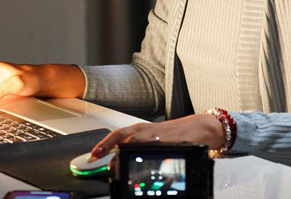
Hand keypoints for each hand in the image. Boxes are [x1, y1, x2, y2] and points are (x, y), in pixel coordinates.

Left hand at [89, 114, 224, 159]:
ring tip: (112, 163)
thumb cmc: (174, 134)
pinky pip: (153, 148)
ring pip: (135, 141)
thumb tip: (118, 162)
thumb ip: (137, 149)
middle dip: (108, 147)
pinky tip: (139, 161)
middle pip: (122, 137)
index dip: (103, 144)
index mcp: (141, 129)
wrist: (197, 128)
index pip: (117, 135)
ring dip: (122, 151)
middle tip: (96, 158)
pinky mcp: (168, 142)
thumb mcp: (152, 139)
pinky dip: (144, 154)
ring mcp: (157, 136)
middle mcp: (146, 131)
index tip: (92, 154)